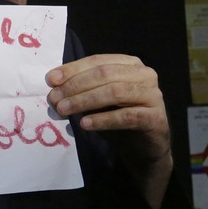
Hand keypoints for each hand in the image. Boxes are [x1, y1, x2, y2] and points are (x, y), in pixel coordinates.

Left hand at [45, 54, 171, 208]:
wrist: (143, 147)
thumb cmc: (117, 117)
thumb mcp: (97, 100)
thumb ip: (80, 89)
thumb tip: (53, 87)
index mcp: (129, 64)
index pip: (97, 61)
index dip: (72, 69)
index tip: (51, 80)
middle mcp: (144, 75)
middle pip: (104, 74)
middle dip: (75, 86)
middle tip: (55, 99)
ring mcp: (153, 95)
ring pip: (114, 92)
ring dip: (85, 101)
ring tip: (64, 110)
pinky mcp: (156, 117)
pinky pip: (126, 116)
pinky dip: (102, 119)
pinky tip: (85, 124)